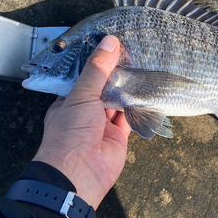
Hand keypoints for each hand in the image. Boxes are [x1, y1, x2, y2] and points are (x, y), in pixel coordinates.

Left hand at [32, 35, 130, 208]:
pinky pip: (130, 117)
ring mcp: (103, 123)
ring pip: (118, 101)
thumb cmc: (70, 134)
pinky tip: (147, 91)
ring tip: (144, 66)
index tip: (112, 43)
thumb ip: (97, 70)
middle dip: (116, 73)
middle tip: (133, 51)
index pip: (84, 75)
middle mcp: (86, 110)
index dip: (97, 60)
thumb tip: (109, 42)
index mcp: (69, 100)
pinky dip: (138, 106)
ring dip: (128, 88)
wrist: (79, 174)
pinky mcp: (119, 135)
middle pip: (103, 87)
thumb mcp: (81, 96)